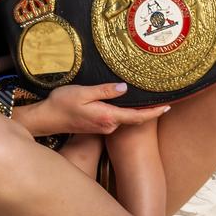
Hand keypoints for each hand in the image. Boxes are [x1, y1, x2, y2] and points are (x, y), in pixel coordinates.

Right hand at [36, 82, 168, 134]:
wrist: (47, 119)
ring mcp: (103, 127)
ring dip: (137, 111)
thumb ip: (105, 91)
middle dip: (149, 111)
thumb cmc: (62, 104)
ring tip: (149, 99)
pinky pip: (117, 118)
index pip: (137, 117)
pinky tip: (128, 103)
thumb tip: (125, 88)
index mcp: (107, 116)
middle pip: (134, 118)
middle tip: (164, 99)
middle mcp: (108, 125)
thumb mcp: (83, 92)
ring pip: (125, 119)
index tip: (168, 107)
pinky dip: (126, 112)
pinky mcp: (98, 126)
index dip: (154, 113)